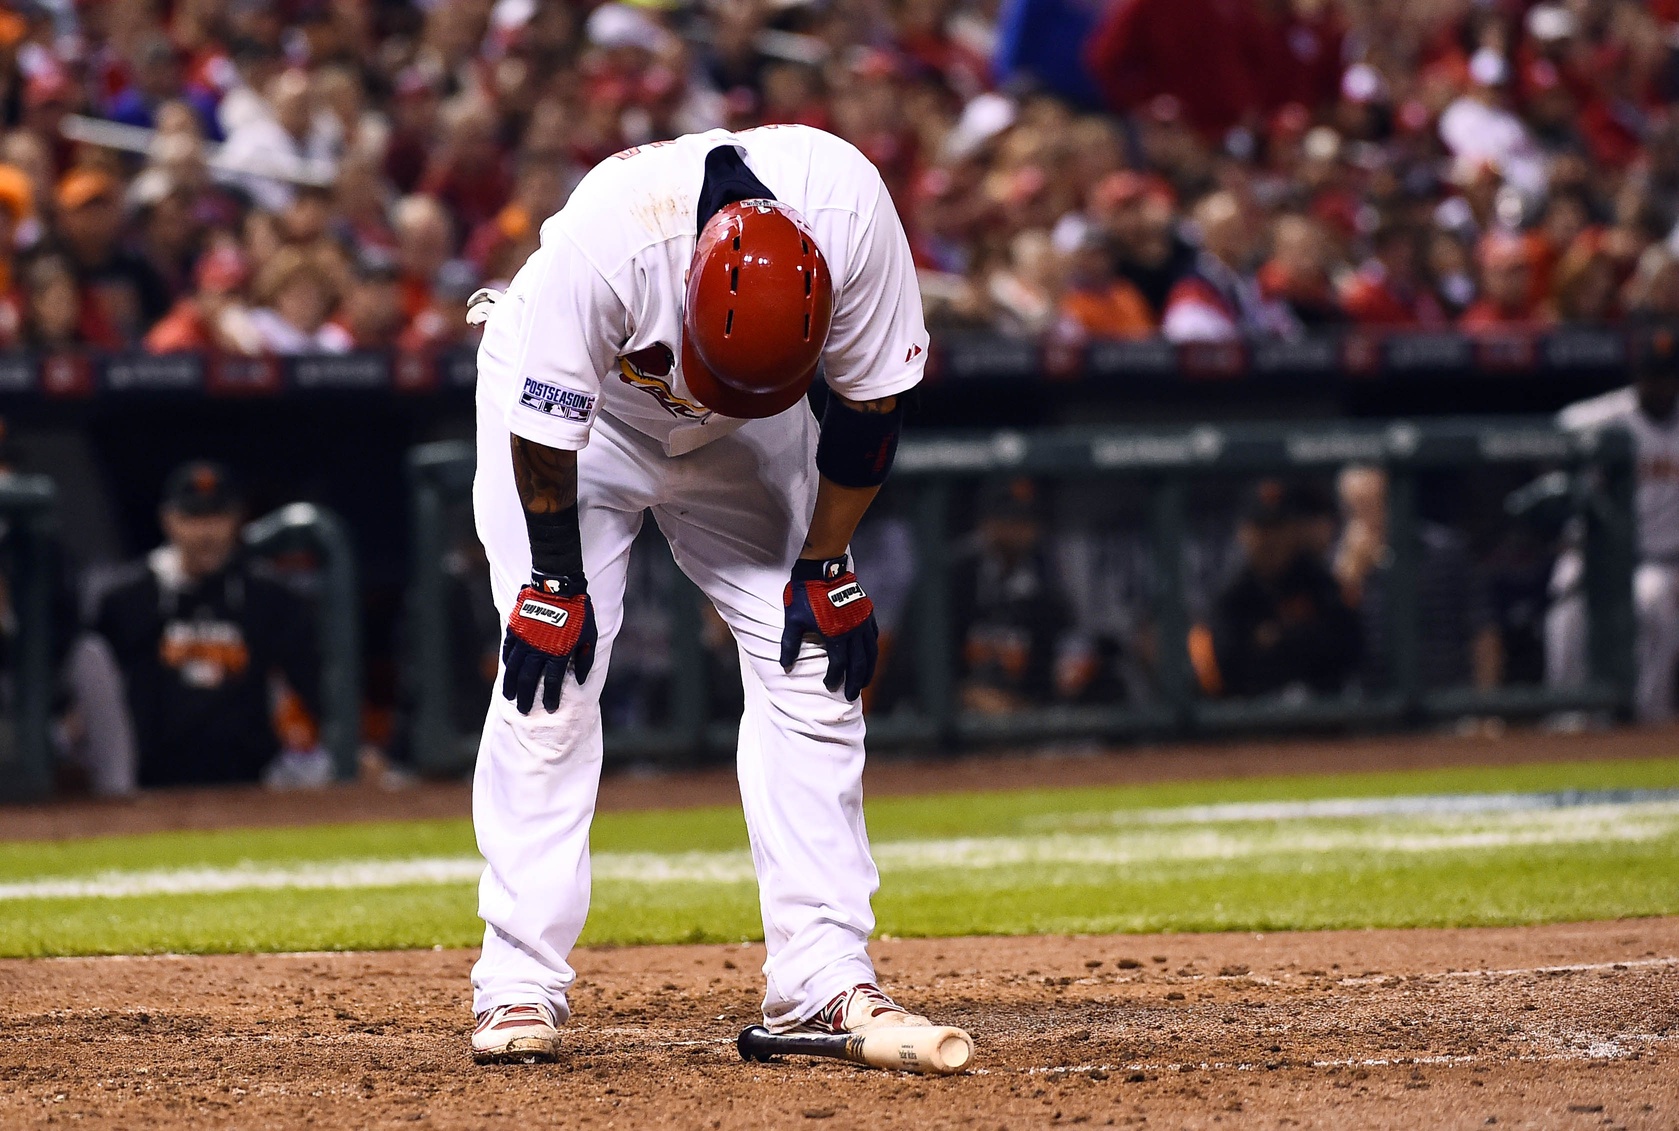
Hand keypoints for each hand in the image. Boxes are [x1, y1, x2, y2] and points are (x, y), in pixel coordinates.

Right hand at [502, 574, 596, 713]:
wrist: (559, 585)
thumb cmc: (579, 611)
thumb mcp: (589, 635)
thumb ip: (585, 658)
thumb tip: (580, 679)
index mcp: (558, 653)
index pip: (552, 682)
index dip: (551, 697)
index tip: (550, 708)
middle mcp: (538, 650)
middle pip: (529, 679)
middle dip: (526, 697)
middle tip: (523, 710)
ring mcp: (524, 639)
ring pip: (514, 667)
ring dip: (511, 684)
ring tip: (510, 696)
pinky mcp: (515, 628)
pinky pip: (508, 649)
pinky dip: (507, 662)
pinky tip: (507, 670)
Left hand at [779, 555, 878, 701]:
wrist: (823, 568)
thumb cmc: (806, 594)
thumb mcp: (794, 620)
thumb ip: (790, 644)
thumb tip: (785, 666)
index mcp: (836, 636)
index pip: (838, 665)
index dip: (834, 678)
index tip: (829, 686)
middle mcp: (853, 632)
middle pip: (858, 663)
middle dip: (855, 681)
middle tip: (851, 696)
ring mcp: (862, 621)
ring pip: (870, 652)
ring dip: (868, 669)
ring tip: (864, 682)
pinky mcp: (866, 612)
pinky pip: (873, 636)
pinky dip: (872, 649)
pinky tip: (870, 656)